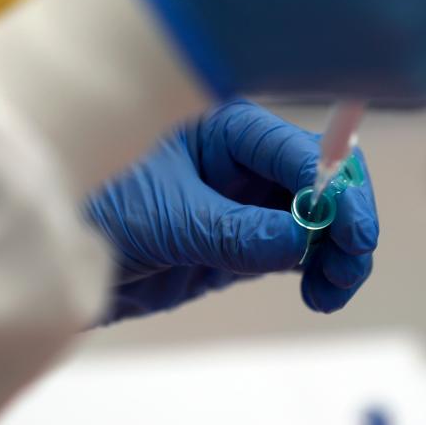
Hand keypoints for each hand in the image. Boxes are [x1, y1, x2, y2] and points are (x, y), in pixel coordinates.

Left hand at [86, 101, 377, 322]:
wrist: (74, 262)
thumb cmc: (107, 215)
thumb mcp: (171, 222)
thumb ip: (237, 231)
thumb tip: (304, 239)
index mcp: (229, 131)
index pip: (298, 150)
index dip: (334, 187)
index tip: (351, 231)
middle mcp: (250, 159)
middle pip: (326, 181)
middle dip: (346, 220)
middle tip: (350, 265)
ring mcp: (255, 200)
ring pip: (324, 219)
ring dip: (341, 252)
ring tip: (330, 291)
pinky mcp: (254, 238)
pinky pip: (306, 250)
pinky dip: (323, 270)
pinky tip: (320, 293)